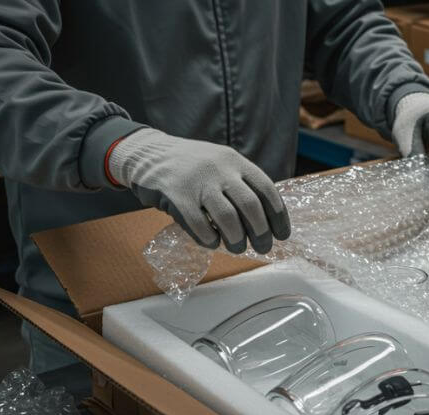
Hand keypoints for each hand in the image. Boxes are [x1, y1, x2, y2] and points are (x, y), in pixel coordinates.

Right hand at [107, 128, 289, 252]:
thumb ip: (241, 184)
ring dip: (237, 239)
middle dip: (261, 232)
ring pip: (227, 218)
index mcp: (236, 162)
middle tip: (263, 248)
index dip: (278, 216)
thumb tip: (266, 220)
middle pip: (251, 206)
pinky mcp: (176, 195)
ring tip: (237, 247)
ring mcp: (198, 182)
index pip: (267, 190)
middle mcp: (220, 169)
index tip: (282, 235)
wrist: (147, 153)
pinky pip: (198, 224)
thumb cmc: (190, 166)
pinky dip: (209, 239)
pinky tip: (212, 243)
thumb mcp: (221, 164)